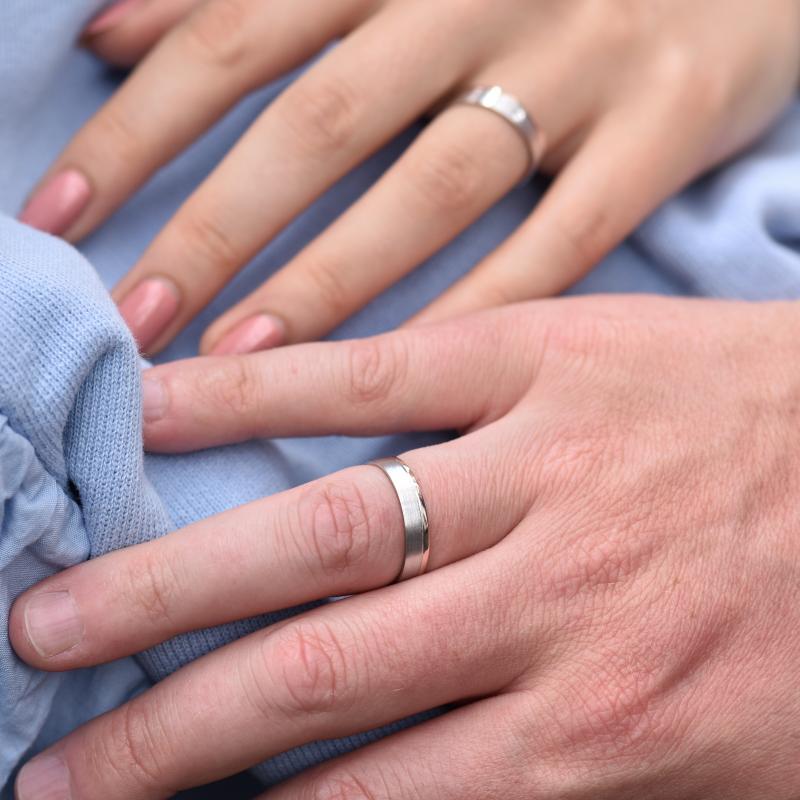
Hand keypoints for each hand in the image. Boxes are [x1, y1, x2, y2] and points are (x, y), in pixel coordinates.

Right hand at [11, 296, 799, 798]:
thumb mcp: (725, 767)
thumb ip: (561, 787)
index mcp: (605, 730)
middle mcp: (551, 604)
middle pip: (318, 676)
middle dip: (167, 731)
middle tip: (52, 759)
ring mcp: (537, 468)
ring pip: (321, 530)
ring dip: (175, 581)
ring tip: (58, 605)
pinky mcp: (536, 361)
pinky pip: (369, 380)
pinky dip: (253, 395)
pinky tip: (158, 409)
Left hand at [19, 0, 799, 353]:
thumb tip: (119, 25)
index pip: (232, 42)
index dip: (135, 130)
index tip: (60, 223)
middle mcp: (479, 1)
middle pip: (317, 125)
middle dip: (217, 227)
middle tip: (135, 319)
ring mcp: (577, 68)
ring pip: (428, 190)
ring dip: (326, 281)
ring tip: (233, 361)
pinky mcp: (663, 129)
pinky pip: (562, 239)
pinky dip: (481, 304)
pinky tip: (404, 371)